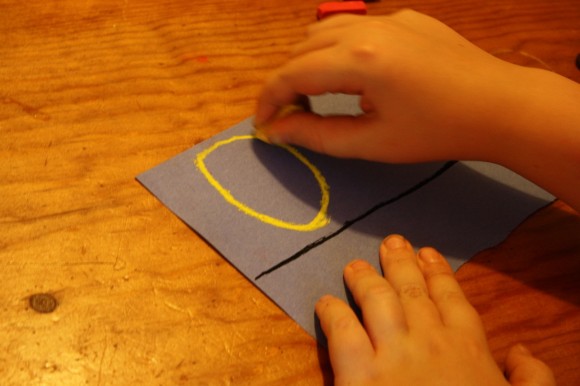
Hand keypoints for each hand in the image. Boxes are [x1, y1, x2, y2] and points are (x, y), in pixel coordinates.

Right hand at [255, 10, 525, 163]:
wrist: (500, 106)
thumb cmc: (437, 132)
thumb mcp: (373, 143)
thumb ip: (318, 136)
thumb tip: (278, 131)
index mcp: (359, 59)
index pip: (292, 74)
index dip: (269, 100)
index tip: (264, 125)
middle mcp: (368, 27)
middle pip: (303, 48)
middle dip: (287, 81)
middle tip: (293, 116)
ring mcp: (390, 17)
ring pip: (326, 30)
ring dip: (309, 61)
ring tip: (317, 94)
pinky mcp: (408, 18)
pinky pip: (357, 25)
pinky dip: (339, 49)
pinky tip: (357, 77)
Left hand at [315, 235, 555, 385]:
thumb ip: (531, 378)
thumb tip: (521, 351)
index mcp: (468, 346)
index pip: (451, 297)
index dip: (437, 272)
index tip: (426, 251)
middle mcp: (430, 340)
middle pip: (411, 290)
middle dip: (399, 263)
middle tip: (390, 242)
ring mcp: (393, 354)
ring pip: (377, 300)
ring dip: (365, 278)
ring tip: (354, 265)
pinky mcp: (360, 374)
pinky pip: (343, 331)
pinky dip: (333, 313)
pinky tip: (326, 302)